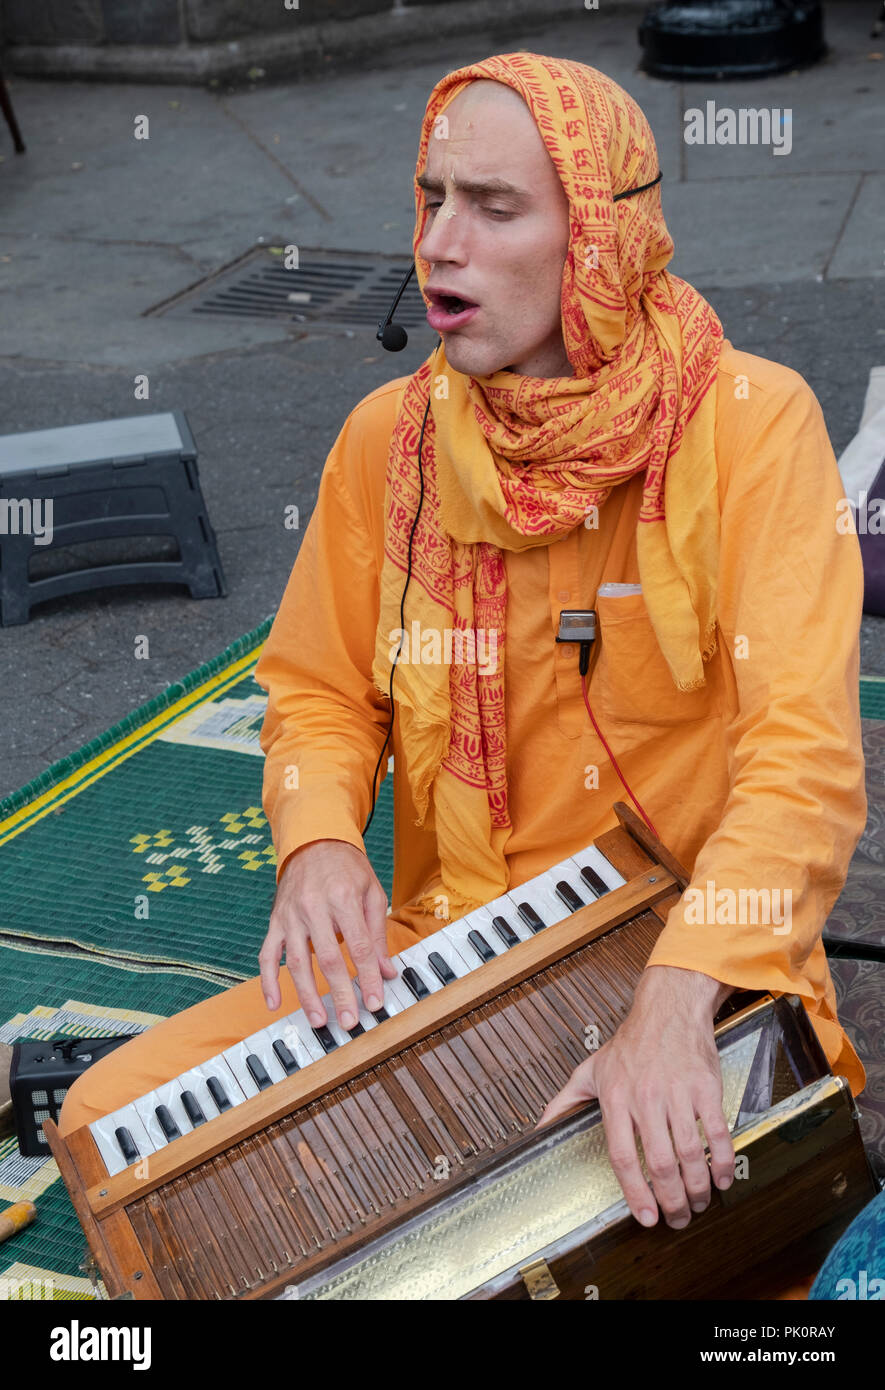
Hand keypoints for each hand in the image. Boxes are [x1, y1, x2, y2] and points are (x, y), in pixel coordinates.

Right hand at [259, 839, 396, 1030]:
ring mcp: (291, 915)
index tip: (375, 1002)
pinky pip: (267, 954)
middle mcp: (314, 906)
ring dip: (307, 995)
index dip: (367, 977)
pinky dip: (268, 980)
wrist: (314, 841)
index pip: (359, 946)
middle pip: (328, 959)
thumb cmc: (347, 868)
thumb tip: (386, 971)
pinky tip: (274, 1002)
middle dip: (340, 994)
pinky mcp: (276, 921)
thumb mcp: (372, 892)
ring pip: (297, 962)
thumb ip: (378, 933)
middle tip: (350, 1021)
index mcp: (343, 897)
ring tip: (320, 1020)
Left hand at [538, 965, 734, 1228]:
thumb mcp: (590, 1070)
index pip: (622, 1156)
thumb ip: (564, 1102)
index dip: (635, 1192)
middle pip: (660, 1163)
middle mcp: (646, 1098)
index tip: (647, 1217)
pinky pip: (717, 1133)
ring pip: (690, 1154)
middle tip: (678, 1218)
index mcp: (615, 1099)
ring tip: (698, 1204)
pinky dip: (722, 1162)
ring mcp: (678, 1093)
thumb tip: (540, 1129)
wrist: (667, 1008)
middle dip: (672, 1200)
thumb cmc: (630, 1044)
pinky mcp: (705, 1088)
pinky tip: (722, 1179)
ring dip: (697, 1187)